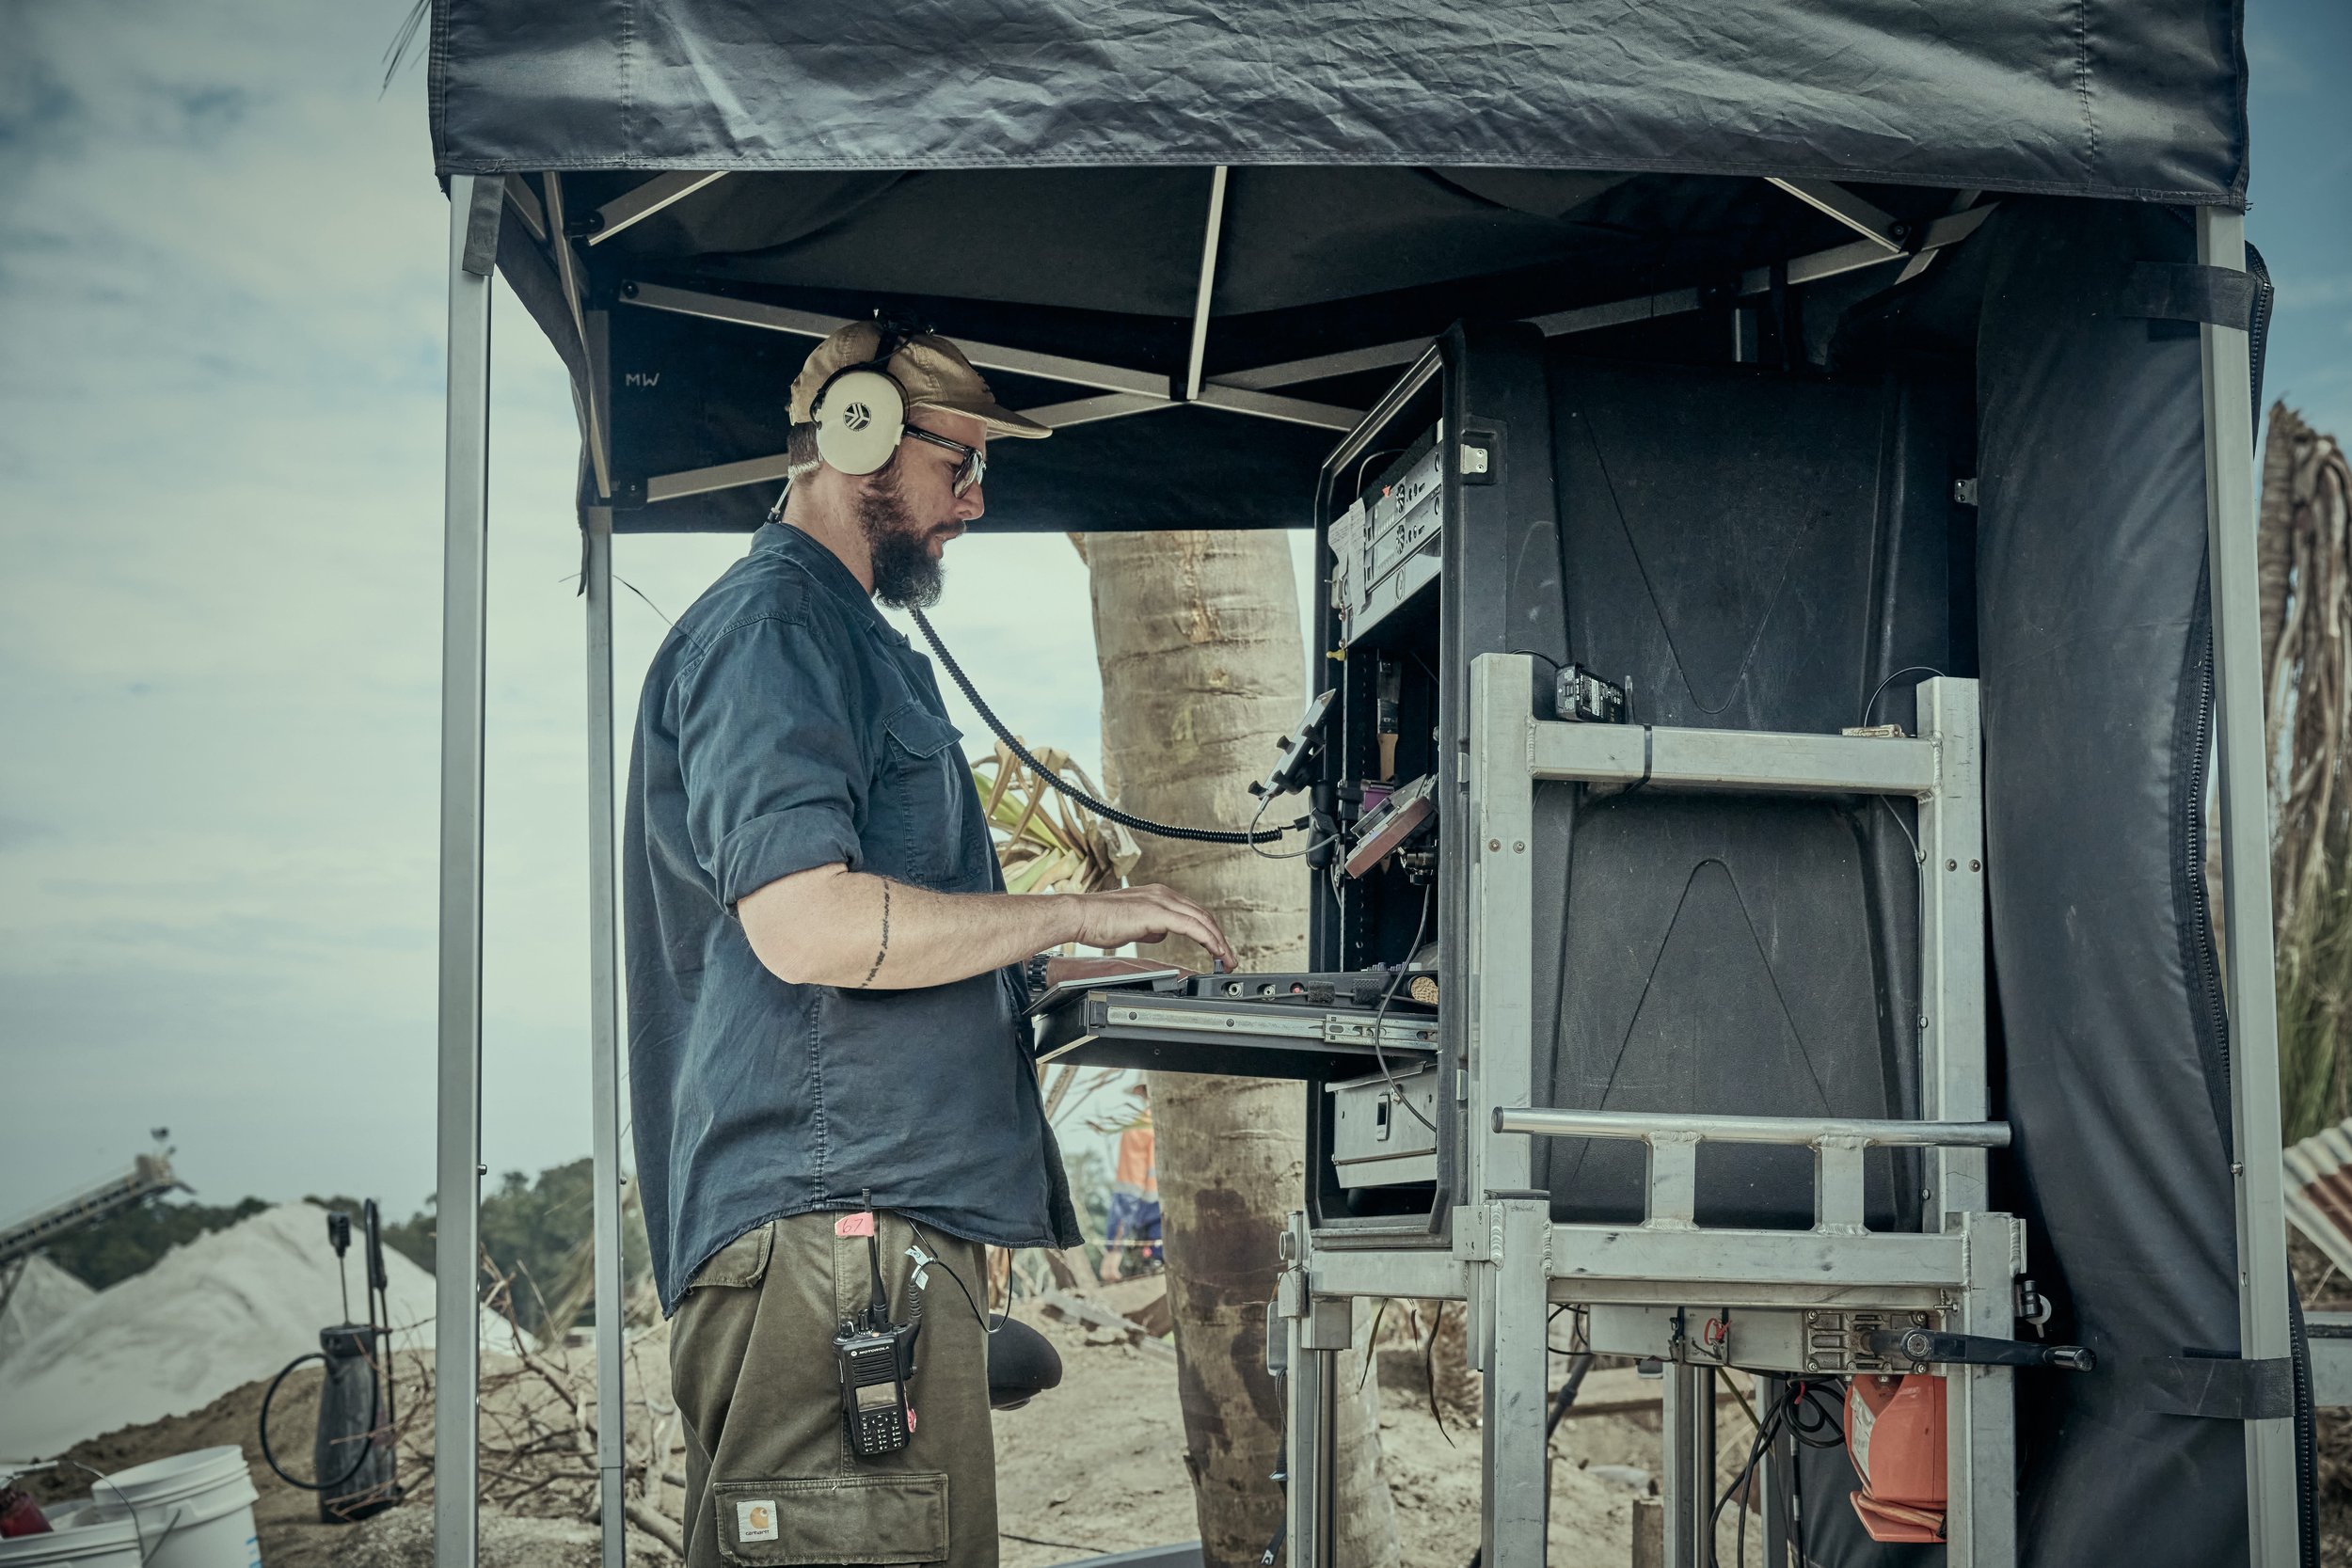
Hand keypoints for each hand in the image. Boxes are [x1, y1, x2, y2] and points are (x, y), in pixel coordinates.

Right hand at [1064, 884, 1234, 969]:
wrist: (1081, 916)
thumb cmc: (1100, 921)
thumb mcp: (1132, 924)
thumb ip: (1150, 927)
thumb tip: (1161, 934)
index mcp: (1158, 895)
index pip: (1193, 912)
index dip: (1209, 931)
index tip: (1218, 950)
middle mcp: (1163, 894)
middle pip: (1203, 915)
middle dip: (1220, 938)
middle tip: (1229, 958)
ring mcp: (1161, 901)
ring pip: (1202, 919)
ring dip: (1218, 941)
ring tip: (1227, 959)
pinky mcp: (1156, 912)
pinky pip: (1191, 926)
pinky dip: (1207, 939)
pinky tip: (1215, 951)